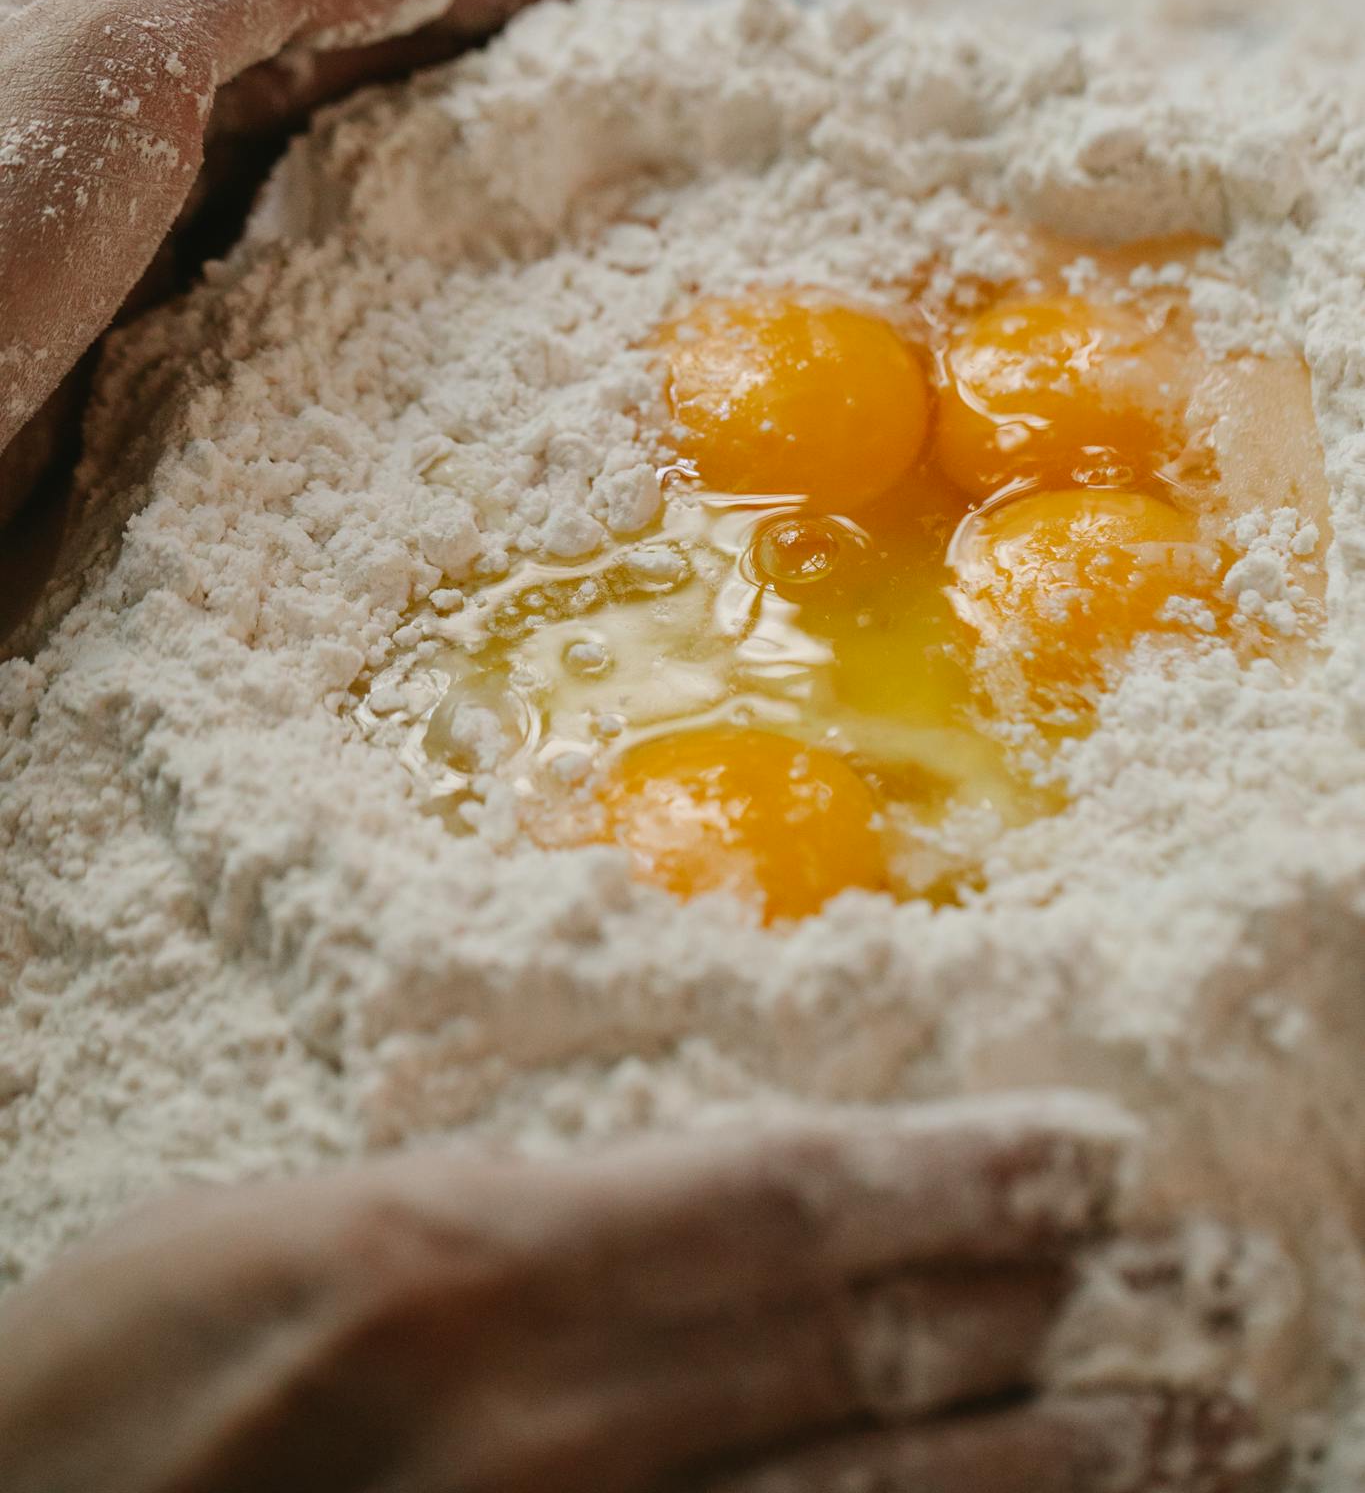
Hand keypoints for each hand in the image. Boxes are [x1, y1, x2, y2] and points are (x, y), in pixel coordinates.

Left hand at [0, 0, 628, 511]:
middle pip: (355, 36)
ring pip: (332, 144)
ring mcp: (141, 200)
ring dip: (451, 138)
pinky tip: (442, 273)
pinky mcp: (141, 312)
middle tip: (626, 67)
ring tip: (566, 153)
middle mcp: (141, 80)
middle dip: (495, 39)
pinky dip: (383, 246)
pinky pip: (296, 254)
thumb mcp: (110, 46)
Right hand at [0, 1099, 1264, 1492]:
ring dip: (1058, 1466)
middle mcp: (550, 1423)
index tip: (1094, 1154)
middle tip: (1220, 1290)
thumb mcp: (321, 1227)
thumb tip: (732, 1203)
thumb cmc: (139, 1372)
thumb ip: (532, 1217)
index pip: (792, 1196)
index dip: (963, 1175)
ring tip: (1206, 1429)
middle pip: (867, 1353)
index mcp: (476, 1255)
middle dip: (1062, 1323)